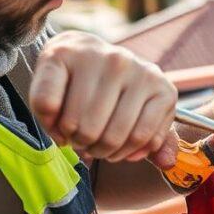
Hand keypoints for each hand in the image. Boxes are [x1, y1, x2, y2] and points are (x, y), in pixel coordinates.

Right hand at [29, 31, 178, 167]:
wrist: (79, 51)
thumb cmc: (114, 91)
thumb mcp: (143, 112)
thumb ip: (156, 138)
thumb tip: (166, 162)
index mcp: (157, 84)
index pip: (139, 138)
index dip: (119, 153)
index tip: (109, 149)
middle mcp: (129, 65)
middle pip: (108, 135)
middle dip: (92, 148)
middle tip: (85, 142)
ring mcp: (96, 57)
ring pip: (78, 124)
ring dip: (70, 138)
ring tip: (71, 131)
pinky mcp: (61, 54)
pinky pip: (47, 104)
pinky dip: (46, 121)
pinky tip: (54, 119)